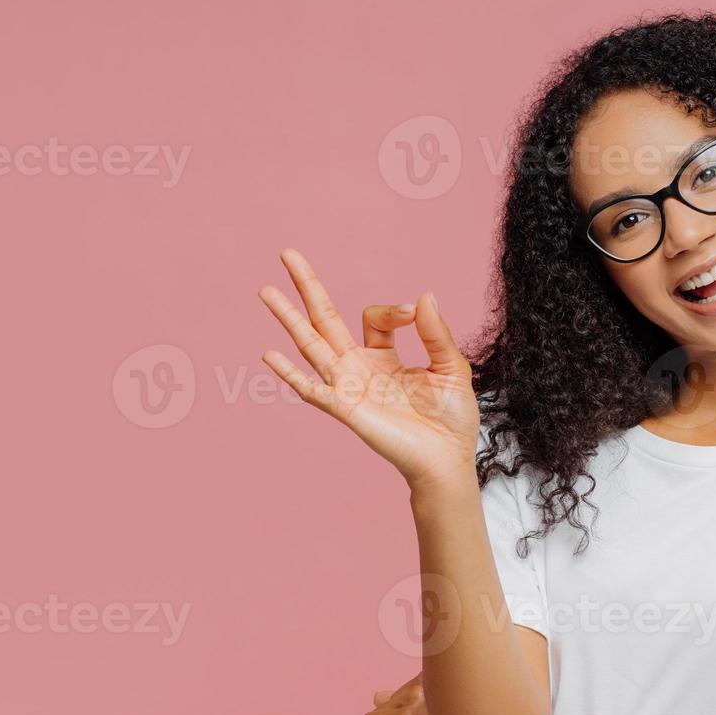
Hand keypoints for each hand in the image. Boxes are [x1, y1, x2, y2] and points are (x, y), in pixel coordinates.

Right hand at [258, 248, 480, 490]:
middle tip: (286, 253)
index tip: (414, 313)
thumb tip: (423, 295)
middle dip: (307, 287)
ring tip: (265, 290)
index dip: (392, 310)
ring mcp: (348, 387)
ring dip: (288, 318)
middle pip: (324, 320)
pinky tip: (269, 355)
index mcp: (382, 357)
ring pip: (311, 345)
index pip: (372, 317)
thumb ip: (435, 333)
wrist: (447, 460)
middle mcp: (358, 368)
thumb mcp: (451, 367)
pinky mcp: (346, 409)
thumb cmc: (449, 420)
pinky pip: (313, 389)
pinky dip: (291, 374)